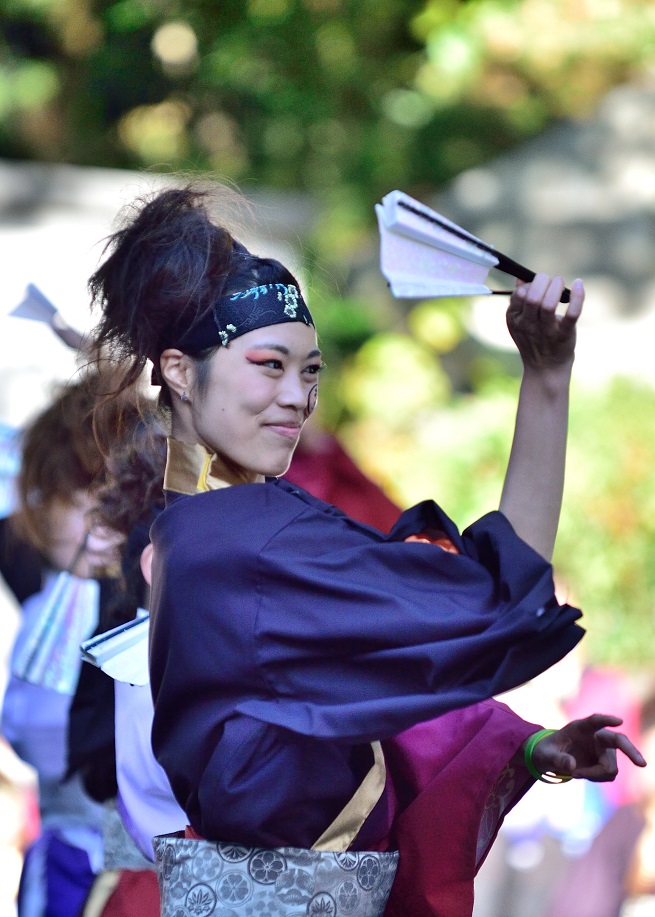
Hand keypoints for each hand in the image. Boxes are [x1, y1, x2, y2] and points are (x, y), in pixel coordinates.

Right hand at [506, 273, 583, 371]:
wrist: (546, 369)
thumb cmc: (534, 341)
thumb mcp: (521, 322)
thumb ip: (520, 301)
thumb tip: (521, 279)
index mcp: (515, 319)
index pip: (519, 294)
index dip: (529, 284)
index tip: (538, 286)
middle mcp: (528, 325)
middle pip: (533, 297)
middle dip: (543, 281)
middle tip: (551, 282)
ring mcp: (547, 331)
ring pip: (549, 304)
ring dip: (557, 286)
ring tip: (560, 284)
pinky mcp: (564, 335)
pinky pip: (572, 314)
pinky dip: (578, 296)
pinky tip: (579, 284)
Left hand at [530, 713, 646, 782]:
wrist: (553, 757)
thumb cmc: (548, 750)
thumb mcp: (545, 754)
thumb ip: (556, 758)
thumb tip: (571, 766)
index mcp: (580, 727)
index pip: (596, 720)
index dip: (607, 720)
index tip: (619, 721)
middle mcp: (597, 736)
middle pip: (619, 741)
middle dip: (631, 752)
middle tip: (642, 764)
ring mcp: (604, 749)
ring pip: (611, 767)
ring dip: (595, 774)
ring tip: (576, 773)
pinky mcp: (607, 761)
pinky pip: (609, 774)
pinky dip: (597, 778)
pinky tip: (584, 774)